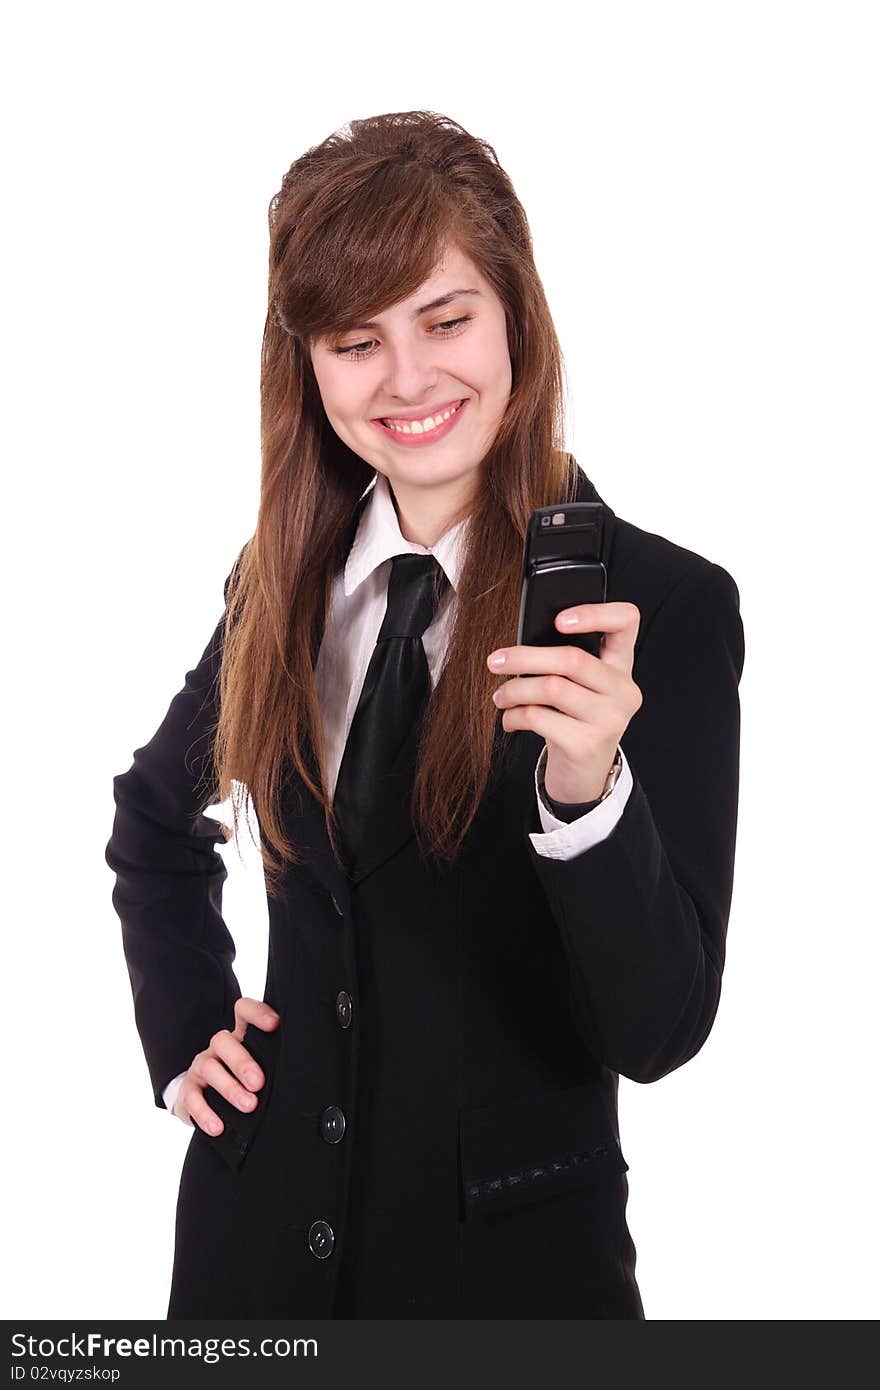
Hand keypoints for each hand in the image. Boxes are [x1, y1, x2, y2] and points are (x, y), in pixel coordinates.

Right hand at [174, 998, 280, 1136]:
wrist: (202, 1098)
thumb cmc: (242, 1080)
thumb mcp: (259, 1066)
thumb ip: (275, 1063)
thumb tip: (307, 1077)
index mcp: (240, 1036)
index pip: (244, 1012)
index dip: (257, 1013)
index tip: (274, 1024)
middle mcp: (219, 1047)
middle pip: (224, 1041)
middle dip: (242, 1062)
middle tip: (259, 1083)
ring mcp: (201, 1066)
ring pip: (210, 1068)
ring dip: (230, 1088)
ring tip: (248, 1106)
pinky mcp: (188, 1090)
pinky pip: (193, 1098)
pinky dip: (205, 1113)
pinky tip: (218, 1127)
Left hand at [486, 603, 643, 803]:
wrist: (584, 774)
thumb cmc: (575, 719)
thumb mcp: (580, 687)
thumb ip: (565, 662)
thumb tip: (518, 647)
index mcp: (622, 664)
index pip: (626, 621)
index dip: (595, 613)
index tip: (558, 620)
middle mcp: (623, 690)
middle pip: (572, 659)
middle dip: (524, 657)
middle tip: (495, 661)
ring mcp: (610, 719)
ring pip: (551, 688)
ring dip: (514, 690)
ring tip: (500, 696)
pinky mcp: (587, 744)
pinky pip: (539, 717)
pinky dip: (515, 715)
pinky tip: (510, 718)